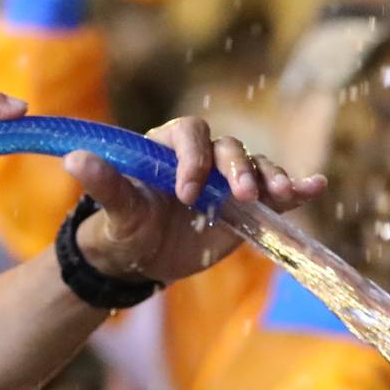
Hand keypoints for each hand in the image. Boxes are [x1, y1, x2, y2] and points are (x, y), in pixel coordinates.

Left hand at [68, 116, 321, 286]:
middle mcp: (204, 155)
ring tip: (278, 196)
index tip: (186, 192)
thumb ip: (103, 183)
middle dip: (237, 169)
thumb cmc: (125, 225)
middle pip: (229, 148)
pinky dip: (296, 189)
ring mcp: (229, 179)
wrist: (143, 256)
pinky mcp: (248, 205)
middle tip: (240, 196)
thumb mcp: (114, 209)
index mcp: (169, 145)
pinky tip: (316, 188)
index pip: (189, 134)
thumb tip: (74, 159)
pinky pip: (276, 193)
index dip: (192, 158)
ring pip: (256, 166)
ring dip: (270, 178)